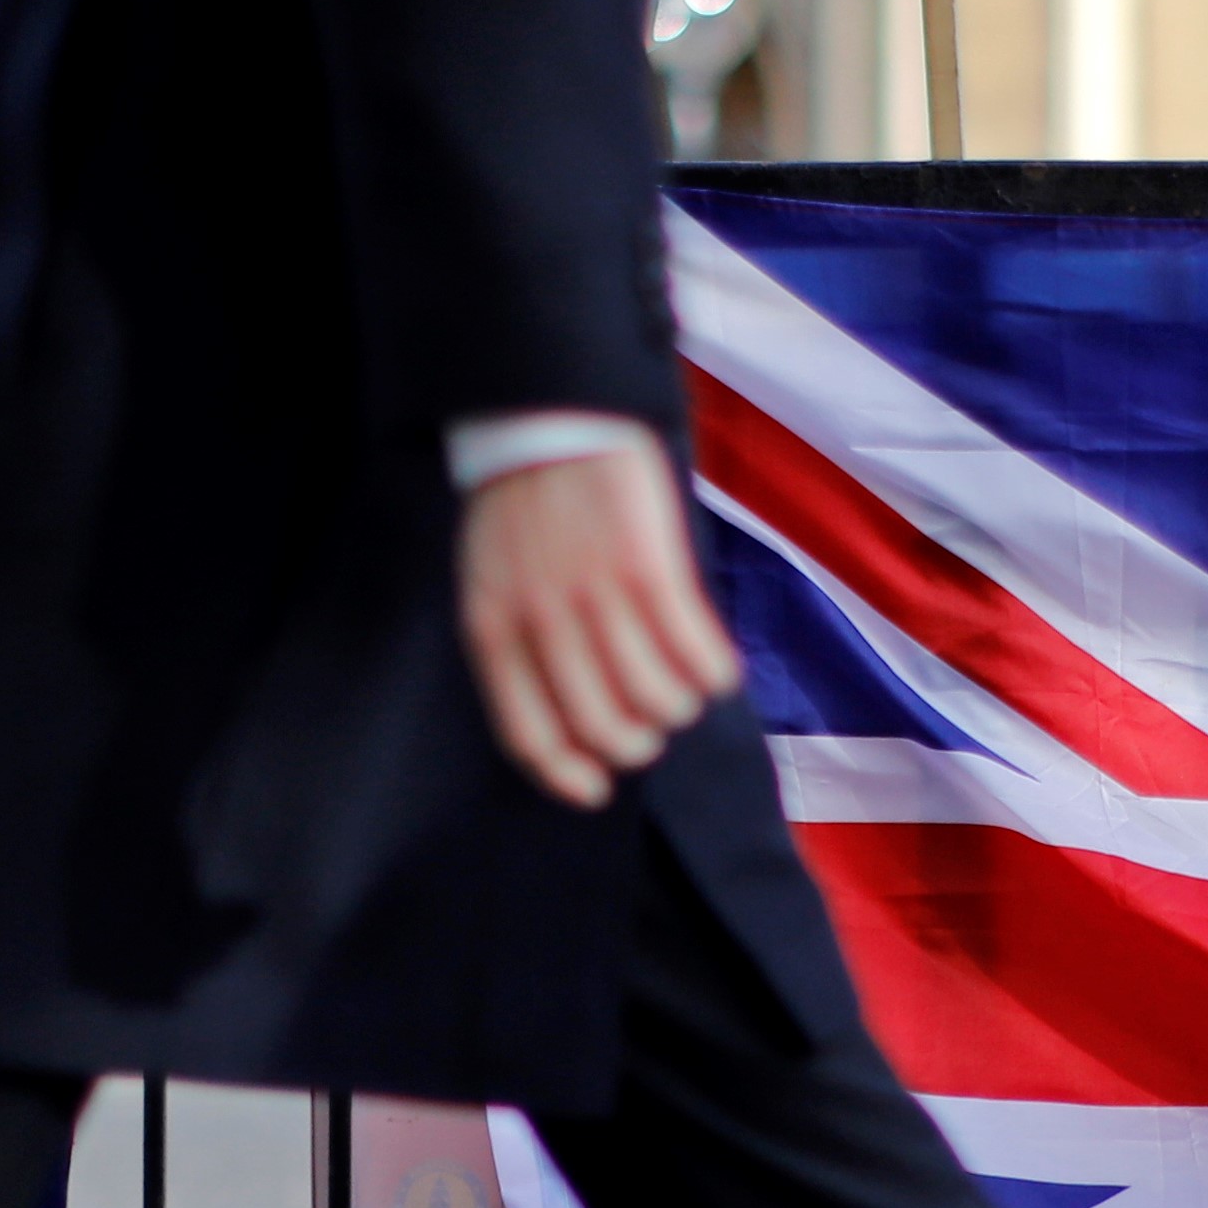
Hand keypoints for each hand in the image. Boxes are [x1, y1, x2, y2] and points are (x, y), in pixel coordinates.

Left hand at [457, 434, 743, 808]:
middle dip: (637, 742)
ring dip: (679, 708)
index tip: (596, 790)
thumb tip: (566, 721)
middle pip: (602, 727)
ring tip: (684, 690)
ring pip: (655, 697)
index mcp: (493, 630)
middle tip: (651, 724)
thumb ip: (517, 644)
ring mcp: (596, 594)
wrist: (546, 417)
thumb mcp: (490, 581)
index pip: (530, 735)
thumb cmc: (520, 507)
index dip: (567, 776)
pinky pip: (694, 650)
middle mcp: (542, 621)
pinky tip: (717, 670)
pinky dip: (714, 674)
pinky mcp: (649, 565)